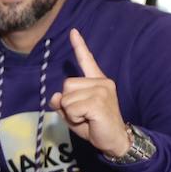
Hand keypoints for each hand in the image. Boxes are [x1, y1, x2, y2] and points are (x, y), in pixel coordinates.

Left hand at [49, 29, 128, 156]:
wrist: (115, 140)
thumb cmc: (94, 126)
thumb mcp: (73, 114)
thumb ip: (62, 104)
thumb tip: (55, 96)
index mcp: (97, 81)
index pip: (87, 60)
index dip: (79, 46)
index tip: (73, 31)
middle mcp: (101, 82)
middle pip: (66, 85)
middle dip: (68, 103)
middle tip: (83, 114)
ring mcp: (102, 90)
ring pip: (67, 98)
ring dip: (71, 112)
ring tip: (86, 118)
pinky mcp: (98, 101)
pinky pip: (71, 108)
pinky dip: (74, 118)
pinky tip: (89, 121)